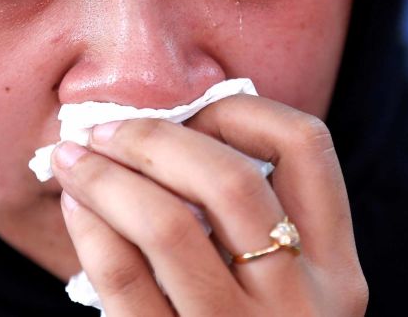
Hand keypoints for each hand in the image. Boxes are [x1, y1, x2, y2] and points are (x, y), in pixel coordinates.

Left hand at [51, 94, 367, 315]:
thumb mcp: (282, 294)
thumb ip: (252, 227)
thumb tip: (163, 130)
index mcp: (336, 270)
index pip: (309, 146)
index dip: (241, 109)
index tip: (190, 110)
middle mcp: (303, 303)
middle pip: (231, 178)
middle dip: (155, 136)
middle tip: (107, 128)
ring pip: (170, 225)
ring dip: (107, 176)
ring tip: (71, 158)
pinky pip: (123, 281)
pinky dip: (90, 228)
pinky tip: (73, 208)